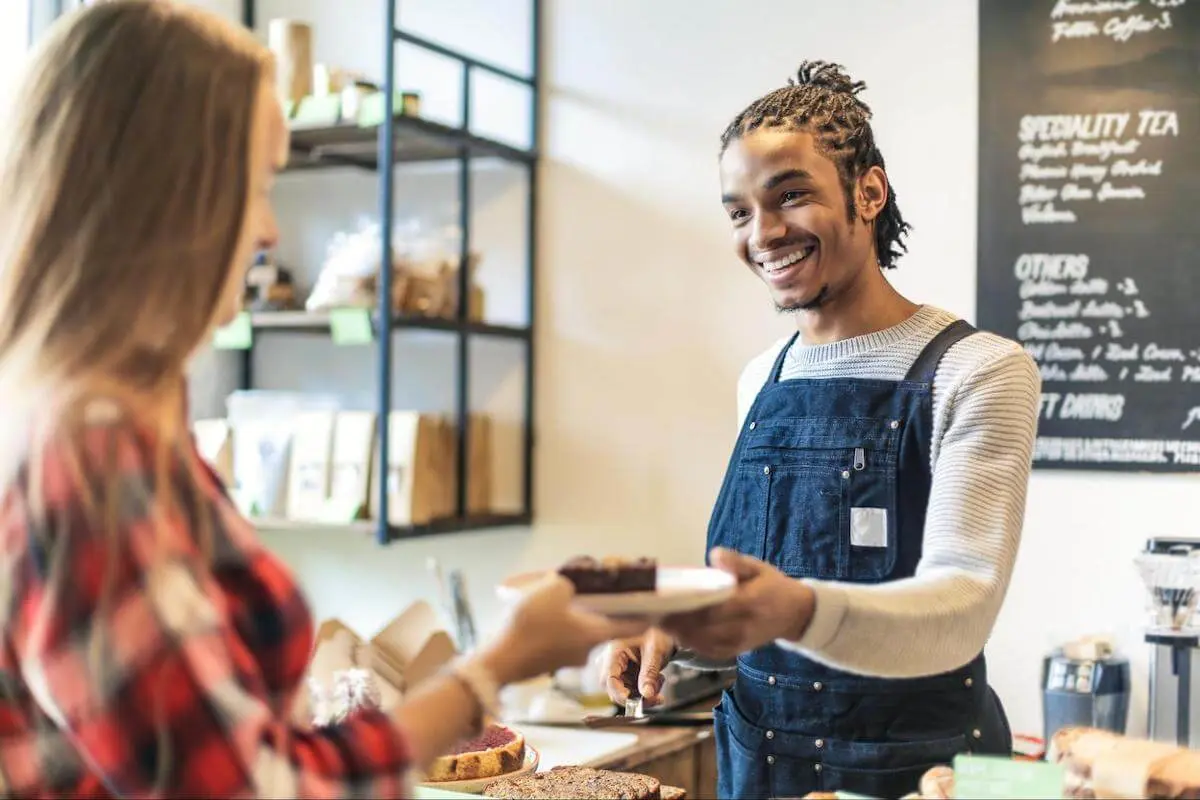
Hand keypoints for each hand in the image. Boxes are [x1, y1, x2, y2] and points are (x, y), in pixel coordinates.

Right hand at [479, 575, 649, 685]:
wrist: (499, 662)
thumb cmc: (530, 626)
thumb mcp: (553, 589)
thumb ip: (570, 579)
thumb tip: (573, 580)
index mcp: (596, 633)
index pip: (635, 624)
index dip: (647, 611)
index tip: (657, 602)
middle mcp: (587, 648)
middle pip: (606, 622)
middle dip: (606, 604)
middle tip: (602, 585)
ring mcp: (567, 656)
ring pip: (582, 628)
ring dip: (580, 612)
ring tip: (566, 593)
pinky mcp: (549, 658)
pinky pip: (563, 634)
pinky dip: (561, 621)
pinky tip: (545, 609)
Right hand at [602, 628, 676, 706]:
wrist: (663, 635)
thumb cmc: (656, 637)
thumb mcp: (656, 653)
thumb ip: (650, 673)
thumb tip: (647, 694)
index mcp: (614, 651)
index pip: (609, 678)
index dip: (619, 693)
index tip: (633, 702)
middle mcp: (611, 662)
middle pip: (613, 688)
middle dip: (634, 696)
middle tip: (655, 697)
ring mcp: (617, 671)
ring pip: (622, 693)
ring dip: (641, 695)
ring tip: (658, 683)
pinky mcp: (624, 677)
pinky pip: (630, 692)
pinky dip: (643, 692)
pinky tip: (655, 683)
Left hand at [658, 548, 813, 660]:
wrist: (795, 614)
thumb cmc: (772, 586)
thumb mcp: (759, 567)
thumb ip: (737, 562)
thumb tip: (715, 554)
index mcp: (749, 603)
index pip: (712, 608)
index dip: (686, 606)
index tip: (664, 598)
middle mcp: (742, 627)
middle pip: (701, 627)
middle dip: (674, 619)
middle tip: (649, 608)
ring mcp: (737, 643)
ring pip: (700, 641)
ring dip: (676, 631)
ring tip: (655, 617)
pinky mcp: (733, 651)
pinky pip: (705, 649)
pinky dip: (687, 640)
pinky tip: (673, 629)